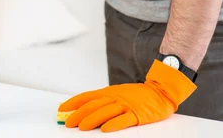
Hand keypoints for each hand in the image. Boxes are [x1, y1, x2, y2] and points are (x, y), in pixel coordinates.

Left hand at [57, 60, 196, 131]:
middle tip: (68, 122)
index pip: (87, 96)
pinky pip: (124, 120)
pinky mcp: (137, 114)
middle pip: (94, 105)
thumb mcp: (118, 94)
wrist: (160, 92)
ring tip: (81, 127)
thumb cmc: (138, 96)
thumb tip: (86, 111)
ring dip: (92, 119)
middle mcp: (115, 97)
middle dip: (79, 113)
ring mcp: (126, 105)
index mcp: (109, 92)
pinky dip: (114, 124)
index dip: (73, 102)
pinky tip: (106, 130)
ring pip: (106, 112)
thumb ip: (104, 101)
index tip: (62, 108)